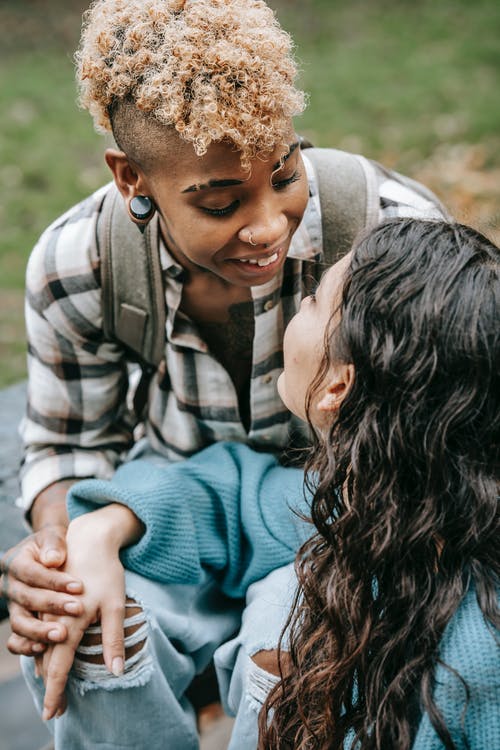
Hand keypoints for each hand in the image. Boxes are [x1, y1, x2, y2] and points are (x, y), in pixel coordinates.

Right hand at [1, 525, 83, 653]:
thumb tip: (53, 559)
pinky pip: (15, 640)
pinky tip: (45, 650)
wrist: (49, 554)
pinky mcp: (19, 621)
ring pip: (19, 623)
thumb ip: (54, 543)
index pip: (33, 573)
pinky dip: (27, 647)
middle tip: (77, 609)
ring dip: (40, 631)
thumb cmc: (55, 545)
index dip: (55, 581)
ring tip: (62, 635)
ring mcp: (12, 606)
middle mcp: (9, 585)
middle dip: (52, 606)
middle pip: (26, 599)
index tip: (79, 586)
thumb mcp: (54, 536)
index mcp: (15, 562)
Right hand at [40, 504, 141, 719]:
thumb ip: (114, 640)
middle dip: (51, 687)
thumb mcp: (115, 605)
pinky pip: (40, 634)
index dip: (55, 692)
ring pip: (40, 648)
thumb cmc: (106, 571)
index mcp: (67, 623)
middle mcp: (50, 620)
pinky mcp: (46, 603)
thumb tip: (118, 672)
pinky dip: (43, 651)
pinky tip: (50, 660)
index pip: (58, 667)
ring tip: (56, 692)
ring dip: (46, 670)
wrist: (88, 538)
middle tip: (56, 711)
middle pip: (46, 662)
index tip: (52, 714)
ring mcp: (45, 611)